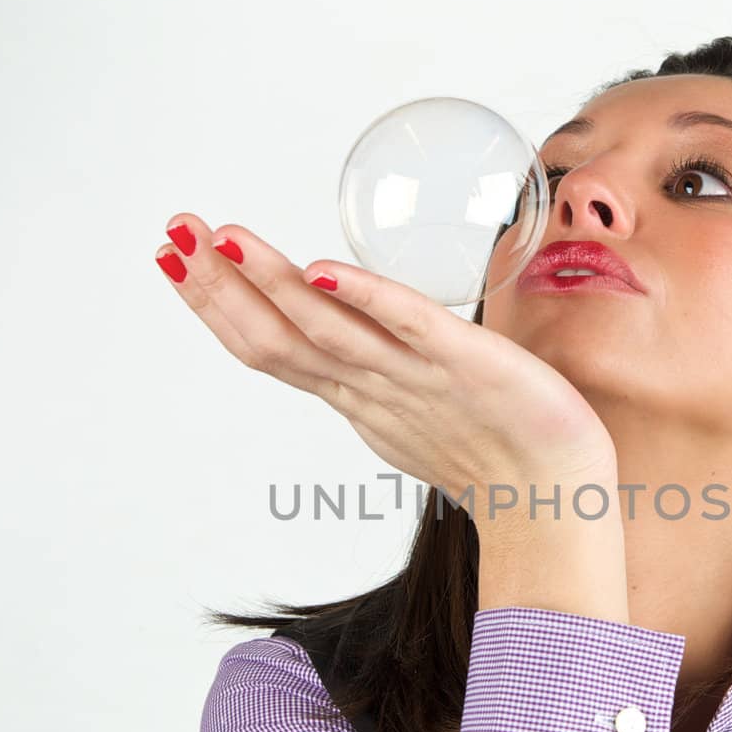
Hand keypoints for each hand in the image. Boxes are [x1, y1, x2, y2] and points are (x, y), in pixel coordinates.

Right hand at [155, 214, 617, 519]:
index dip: (218, 304)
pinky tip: (325, 272)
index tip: (174, 257)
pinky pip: (413, 329)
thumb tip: (347, 317)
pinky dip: (367, 301)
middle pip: (280, 336)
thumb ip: (378, 365)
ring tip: (226, 238)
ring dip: (271, 283)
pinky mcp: (469, 365)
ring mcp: (417, 379)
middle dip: (220, 285)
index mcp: (359, 395)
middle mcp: (374, 388)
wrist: (558, 498)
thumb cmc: (497, 450)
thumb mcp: (414, 405)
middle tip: (173, 232)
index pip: (271, 347)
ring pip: (328, 330)